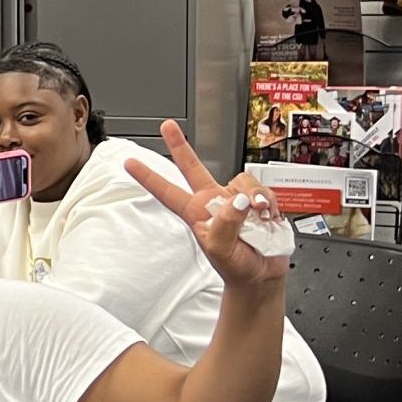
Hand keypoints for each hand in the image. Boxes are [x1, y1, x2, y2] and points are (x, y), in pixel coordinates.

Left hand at [127, 121, 289, 290]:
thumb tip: (237, 201)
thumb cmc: (236, 267)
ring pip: (243, 181)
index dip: (149, 177)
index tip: (130, 163)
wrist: (260, 275)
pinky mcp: (258, 201)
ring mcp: (236, 200)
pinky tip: (269, 217)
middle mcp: (214, 202)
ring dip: (255, 196)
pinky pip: (265, 191)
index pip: (167, 192)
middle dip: (180, 146)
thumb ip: (225, 225)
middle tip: (168, 126)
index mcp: (196, 212)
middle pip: (193, 167)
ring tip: (259, 217)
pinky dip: (270, 203)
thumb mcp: (221, 250)